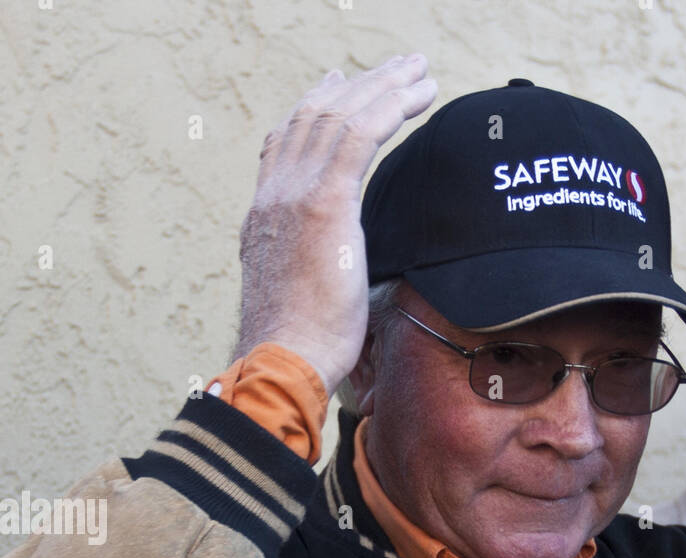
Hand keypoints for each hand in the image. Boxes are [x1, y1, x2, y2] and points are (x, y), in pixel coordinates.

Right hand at [235, 55, 436, 392]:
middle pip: (314, 118)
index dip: (312, 109)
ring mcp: (295, 194)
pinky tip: (420, 96)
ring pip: (342, 116)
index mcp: (265, 218)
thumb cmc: (300, 352)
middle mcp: (274, 195)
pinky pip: (361, 134)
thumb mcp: (302, 300)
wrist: (283, 362)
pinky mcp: (325, 202)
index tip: (336, 86)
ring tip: (418, 70)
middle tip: (393, 66)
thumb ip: (316, 274)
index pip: (283, 145)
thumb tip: (339, 283)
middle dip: (357, 85)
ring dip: (384, 86)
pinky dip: (391, 107)